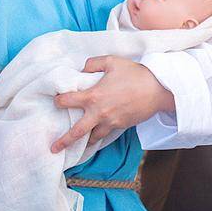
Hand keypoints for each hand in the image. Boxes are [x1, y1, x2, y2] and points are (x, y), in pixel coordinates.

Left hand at [50, 56, 174, 152]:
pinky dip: (100, 135)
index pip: (68, 101)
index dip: (58, 100)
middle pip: (77, 132)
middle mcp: (99, 113)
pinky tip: (97, 135)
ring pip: (93, 137)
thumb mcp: (112, 61)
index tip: (55, 100)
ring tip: (78, 146)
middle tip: (53, 148)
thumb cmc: (135, 74)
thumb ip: (93, 64)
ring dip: (84, 141)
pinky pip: (107, 133)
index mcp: (93, 96)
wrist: (158, 90)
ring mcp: (111, 122)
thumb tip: (84, 70)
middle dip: (64, 141)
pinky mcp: (121, 126)